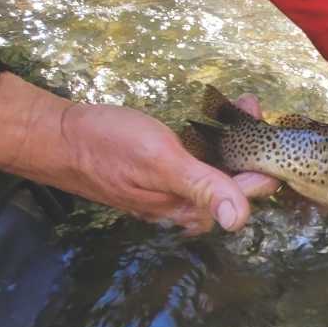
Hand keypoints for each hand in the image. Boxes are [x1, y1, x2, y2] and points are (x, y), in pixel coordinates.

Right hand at [52, 94, 279, 234]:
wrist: (56, 136)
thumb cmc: (108, 147)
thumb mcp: (162, 163)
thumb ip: (203, 188)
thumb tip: (239, 221)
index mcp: (190, 208)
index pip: (245, 193)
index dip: (264, 163)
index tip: (271, 130)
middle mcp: (184, 204)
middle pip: (234, 180)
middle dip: (251, 145)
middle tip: (254, 109)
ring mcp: (171, 188)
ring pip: (216, 167)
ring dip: (234, 137)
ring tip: (242, 105)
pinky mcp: (161, 172)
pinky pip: (197, 158)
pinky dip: (212, 137)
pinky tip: (215, 118)